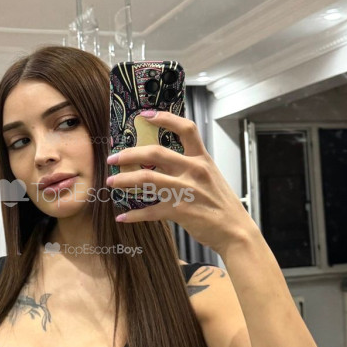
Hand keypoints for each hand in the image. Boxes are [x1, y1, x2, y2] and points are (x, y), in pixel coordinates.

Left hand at [105, 110, 254, 254]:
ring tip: (112, 182)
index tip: (145, 115)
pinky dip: (134, 214)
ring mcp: (186, 190)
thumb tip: (163, 162)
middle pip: (155, 153)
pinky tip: (123, 216)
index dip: (165, 118)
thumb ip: (191, 166)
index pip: (185, 129)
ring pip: (146, 179)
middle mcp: (194, 171)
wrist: (235, 231)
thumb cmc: (221, 204)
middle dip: (129, 154)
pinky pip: (150, 211)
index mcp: (202, 159)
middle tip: (114, 158)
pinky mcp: (179, 211)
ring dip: (124, 180)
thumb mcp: (211, 177)